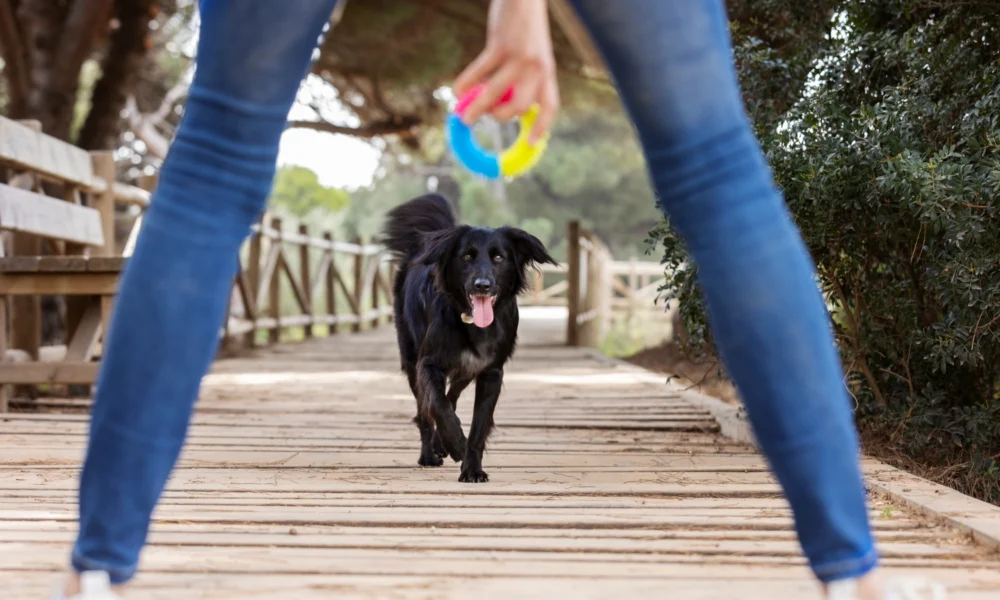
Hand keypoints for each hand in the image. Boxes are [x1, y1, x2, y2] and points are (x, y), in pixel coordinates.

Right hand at [454, 0, 559, 142]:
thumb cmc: (524, 27)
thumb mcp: (531, 54)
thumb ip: (521, 77)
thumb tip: (498, 103)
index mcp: (547, 72)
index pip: (550, 105)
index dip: (542, 126)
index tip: (532, 144)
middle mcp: (537, 67)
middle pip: (520, 106)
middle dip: (499, 118)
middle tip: (484, 117)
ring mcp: (519, 56)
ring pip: (496, 94)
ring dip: (477, 109)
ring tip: (462, 118)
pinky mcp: (500, 45)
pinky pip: (479, 72)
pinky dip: (466, 84)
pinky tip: (457, 91)